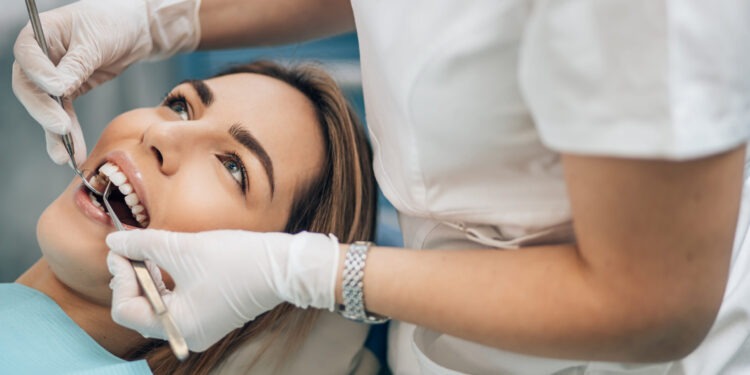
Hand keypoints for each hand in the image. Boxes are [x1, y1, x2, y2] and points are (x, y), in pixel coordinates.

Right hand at [12, 0, 199, 164]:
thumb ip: (77, 63)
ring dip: (55, 133)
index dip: (40, 74)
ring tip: (65, 156)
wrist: (134, 30)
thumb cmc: (113, 22)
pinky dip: (70, 134)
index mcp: (39, 33)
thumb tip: (59, 88)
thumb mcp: (96, 39)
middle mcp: (40, 56)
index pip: (28, 55)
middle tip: (61, 128)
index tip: (59, 89)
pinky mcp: (69, 91)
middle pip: (30, 87)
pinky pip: (64, 115)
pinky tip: (74, 152)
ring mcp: (52, 76)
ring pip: (46, 107)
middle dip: (44, 110)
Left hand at [106, 229, 339, 351]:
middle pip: (140, 310)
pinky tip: (166, 261)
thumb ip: (144, 244)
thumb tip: (115, 242)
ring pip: (157, 306)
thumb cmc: (238, 261)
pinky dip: (166, 283)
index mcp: (178, 326)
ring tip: (148, 251)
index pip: (127, 310)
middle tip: (129, 248)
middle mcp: (187, 333)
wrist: (283, 265)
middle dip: (132, 277)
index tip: (120, 250)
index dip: (120, 277)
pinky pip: (176, 303)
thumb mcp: (184, 249)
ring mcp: (200, 326)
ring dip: (148, 278)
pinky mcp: (210, 314)